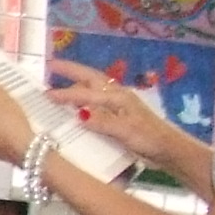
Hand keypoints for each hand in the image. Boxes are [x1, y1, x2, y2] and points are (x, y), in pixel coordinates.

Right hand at [46, 61, 186, 166]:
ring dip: (78, 81)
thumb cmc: (149, 139)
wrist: (168, 149)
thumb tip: (80, 114)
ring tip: (60, 81)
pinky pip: (97, 99)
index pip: (86, 93)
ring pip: (95, 87)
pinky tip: (78, 104)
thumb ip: (103, 122)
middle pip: (90, 78)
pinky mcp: (120, 114)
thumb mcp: (126, 131)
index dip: (66, 94)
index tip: (46, 95)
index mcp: (117, 97)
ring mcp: (119, 104)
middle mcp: (117, 96)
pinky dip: (85, 96)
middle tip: (51, 65)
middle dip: (70, 71)